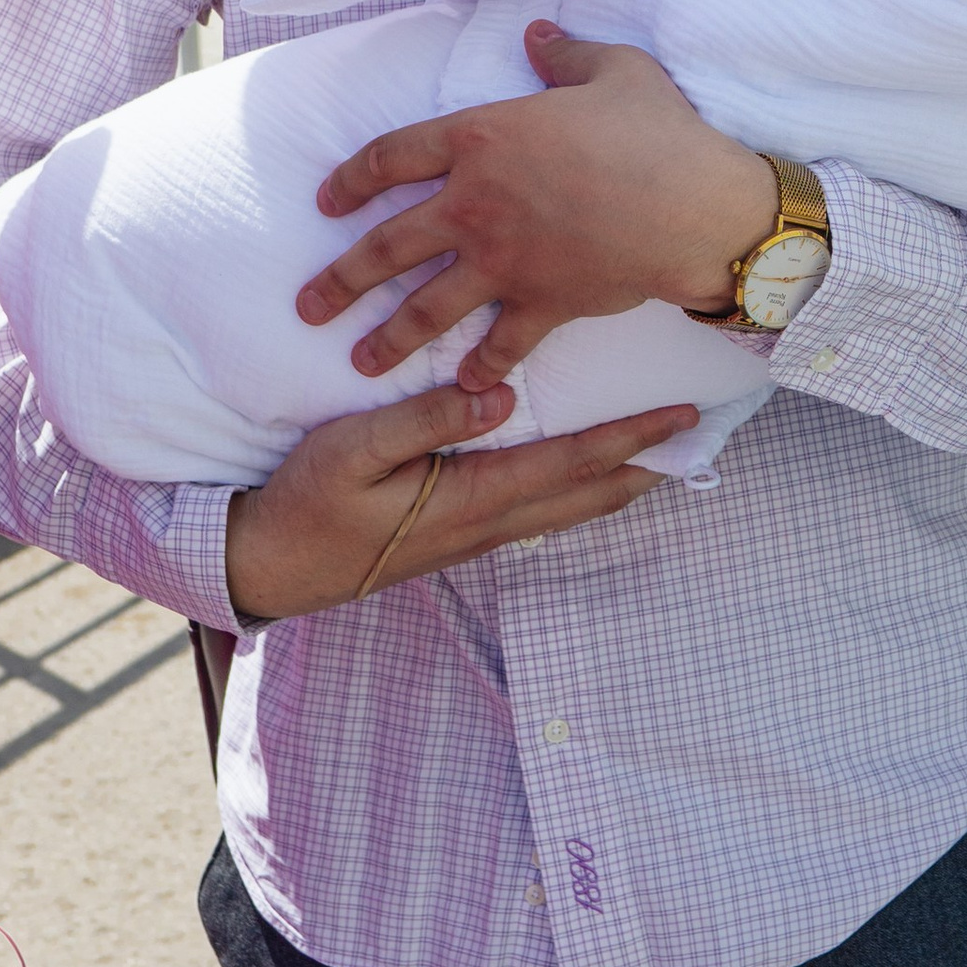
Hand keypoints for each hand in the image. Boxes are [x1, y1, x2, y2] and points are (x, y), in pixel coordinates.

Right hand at [226, 384, 698, 620]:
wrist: (268, 567)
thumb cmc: (305, 501)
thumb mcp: (351, 449)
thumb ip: (424, 422)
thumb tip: (500, 399)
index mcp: (470, 499)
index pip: (570, 464)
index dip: (631, 439)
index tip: (682, 417)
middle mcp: (485, 523)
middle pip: (586, 494)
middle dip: (646, 465)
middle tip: (697, 438)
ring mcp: (473, 535)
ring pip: (567, 508)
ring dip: (617, 481)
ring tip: (659, 456)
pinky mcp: (456, 535)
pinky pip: (538, 510)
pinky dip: (577, 489)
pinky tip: (584, 474)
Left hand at [296, 26, 778, 387]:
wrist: (695, 207)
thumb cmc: (657, 132)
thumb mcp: (614, 70)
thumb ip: (564, 54)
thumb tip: (538, 34)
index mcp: (482, 139)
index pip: (393, 156)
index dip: (352, 177)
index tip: (327, 200)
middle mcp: (476, 205)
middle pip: (387, 247)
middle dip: (341, 279)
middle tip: (308, 304)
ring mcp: (504, 262)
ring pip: (427, 308)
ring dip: (389, 338)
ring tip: (361, 360)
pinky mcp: (542, 304)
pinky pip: (501, 345)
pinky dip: (483, 368)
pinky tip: (468, 386)